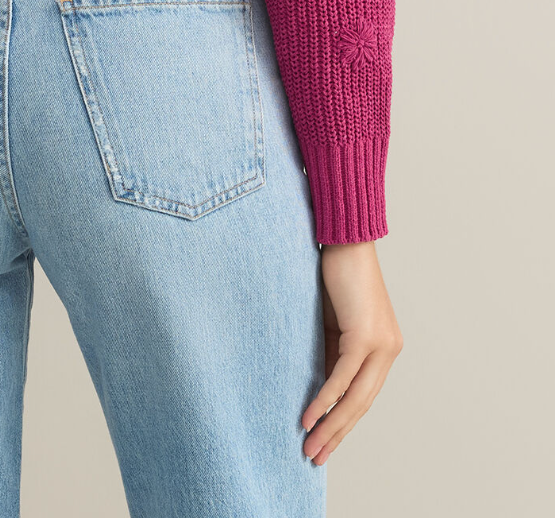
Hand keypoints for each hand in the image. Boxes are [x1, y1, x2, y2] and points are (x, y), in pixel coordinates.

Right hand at [301, 240, 401, 464]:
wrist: (344, 240)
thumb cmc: (335, 275)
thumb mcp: (332, 321)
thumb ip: (331, 350)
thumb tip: (316, 383)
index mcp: (383, 348)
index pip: (363, 395)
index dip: (342, 421)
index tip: (322, 441)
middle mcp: (388, 350)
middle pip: (361, 404)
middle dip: (336, 433)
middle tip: (315, 456)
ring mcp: (380, 345)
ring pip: (355, 398)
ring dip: (330, 425)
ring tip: (310, 445)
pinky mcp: (365, 336)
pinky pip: (342, 377)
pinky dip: (325, 399)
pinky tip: (309, 416)